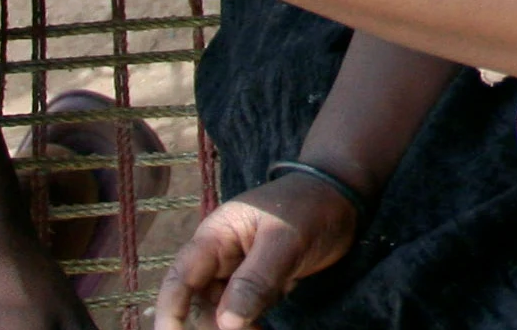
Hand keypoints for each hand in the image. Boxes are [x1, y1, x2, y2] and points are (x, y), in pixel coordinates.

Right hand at [155, 172, 360, 329]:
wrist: (344, 199)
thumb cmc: (312, 207)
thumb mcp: (286, 239)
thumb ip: (256, 278)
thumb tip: (227, 322)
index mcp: (217, 236)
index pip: (182, 277)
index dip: (171, 310)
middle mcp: (220, 257)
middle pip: (199, 302)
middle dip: (211, 326)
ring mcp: (238, 273)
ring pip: (221, 312)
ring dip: (233, 329)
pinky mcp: (258, 286)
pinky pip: (244, 313)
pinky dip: (249, 326)